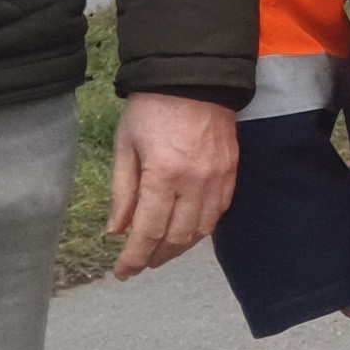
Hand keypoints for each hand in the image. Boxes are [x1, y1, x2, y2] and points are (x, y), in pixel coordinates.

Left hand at [107, 94, 238, 278]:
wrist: (194, 77)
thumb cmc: (152, 109)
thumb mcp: (126, 146)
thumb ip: (122, 192)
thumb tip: (117, 231)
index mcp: (163, 175)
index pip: (148, 231)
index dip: (134, 258)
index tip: (123, 272)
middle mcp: (194, 182)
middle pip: (177, 238)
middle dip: (155, 257)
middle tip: (139, 264)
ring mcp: (218, 179)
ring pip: (201, 231)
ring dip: (179, 248)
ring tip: (160, 252)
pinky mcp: (232, 172)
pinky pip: (218, 213)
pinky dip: (201, 229)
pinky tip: (186, 231)